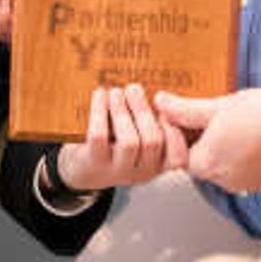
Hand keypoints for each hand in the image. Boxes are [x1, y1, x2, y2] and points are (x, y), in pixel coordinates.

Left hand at [54, 83, 180, 191]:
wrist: (82, 168)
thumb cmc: (117, 144)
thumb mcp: (141, 137)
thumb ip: (152, 121)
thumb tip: (162, 93)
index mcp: (158, 165)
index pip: (178, 157)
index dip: (175, 134)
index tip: (164, 110)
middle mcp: (142, 172)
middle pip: (152, 142)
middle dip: (142, 110)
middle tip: (133, 88)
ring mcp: (118, 171)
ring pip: (129, 142)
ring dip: (122, 111)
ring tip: (116, 92)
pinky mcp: (94, 163)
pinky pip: (100, 136)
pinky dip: (100, 111)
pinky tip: (99, 95)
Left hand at [153, 86, 260, 194]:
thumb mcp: (217, 106)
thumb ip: (185, 109)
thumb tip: (162, 103)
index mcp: (206, 163)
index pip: (178, 152)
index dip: (180, 131)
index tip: (186, 114)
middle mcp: (221, 179)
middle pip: (199, 160)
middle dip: (200, 138)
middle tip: (209, 115)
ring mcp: (241, 183)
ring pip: (219, 164)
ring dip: (219, 146)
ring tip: (231, 122)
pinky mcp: (258, 181)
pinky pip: (238, 168)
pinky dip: (237, 154)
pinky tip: (247, 134)